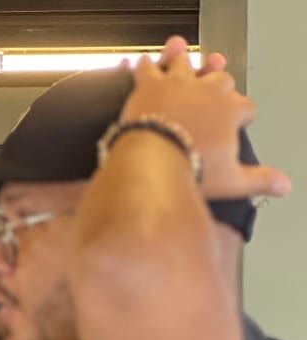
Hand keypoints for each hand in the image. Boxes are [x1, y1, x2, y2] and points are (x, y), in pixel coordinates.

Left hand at [119, 36, 290, 200]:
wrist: (154, 163)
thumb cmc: (191, 171)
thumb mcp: (232, 180)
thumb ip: (258, 179)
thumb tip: (283, 186)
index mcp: (230, 111)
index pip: (245, 107)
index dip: (242, 114)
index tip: (238, 121)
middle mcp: (209, 91)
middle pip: (221, 79)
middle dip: (219, 85)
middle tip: (213, 91)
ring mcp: (179, 84)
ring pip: (187, 65)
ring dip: (185, 65)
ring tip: (183, 67)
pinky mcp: (150, 84)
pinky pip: (148, 67)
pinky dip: (146, 66)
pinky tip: (145, 66)